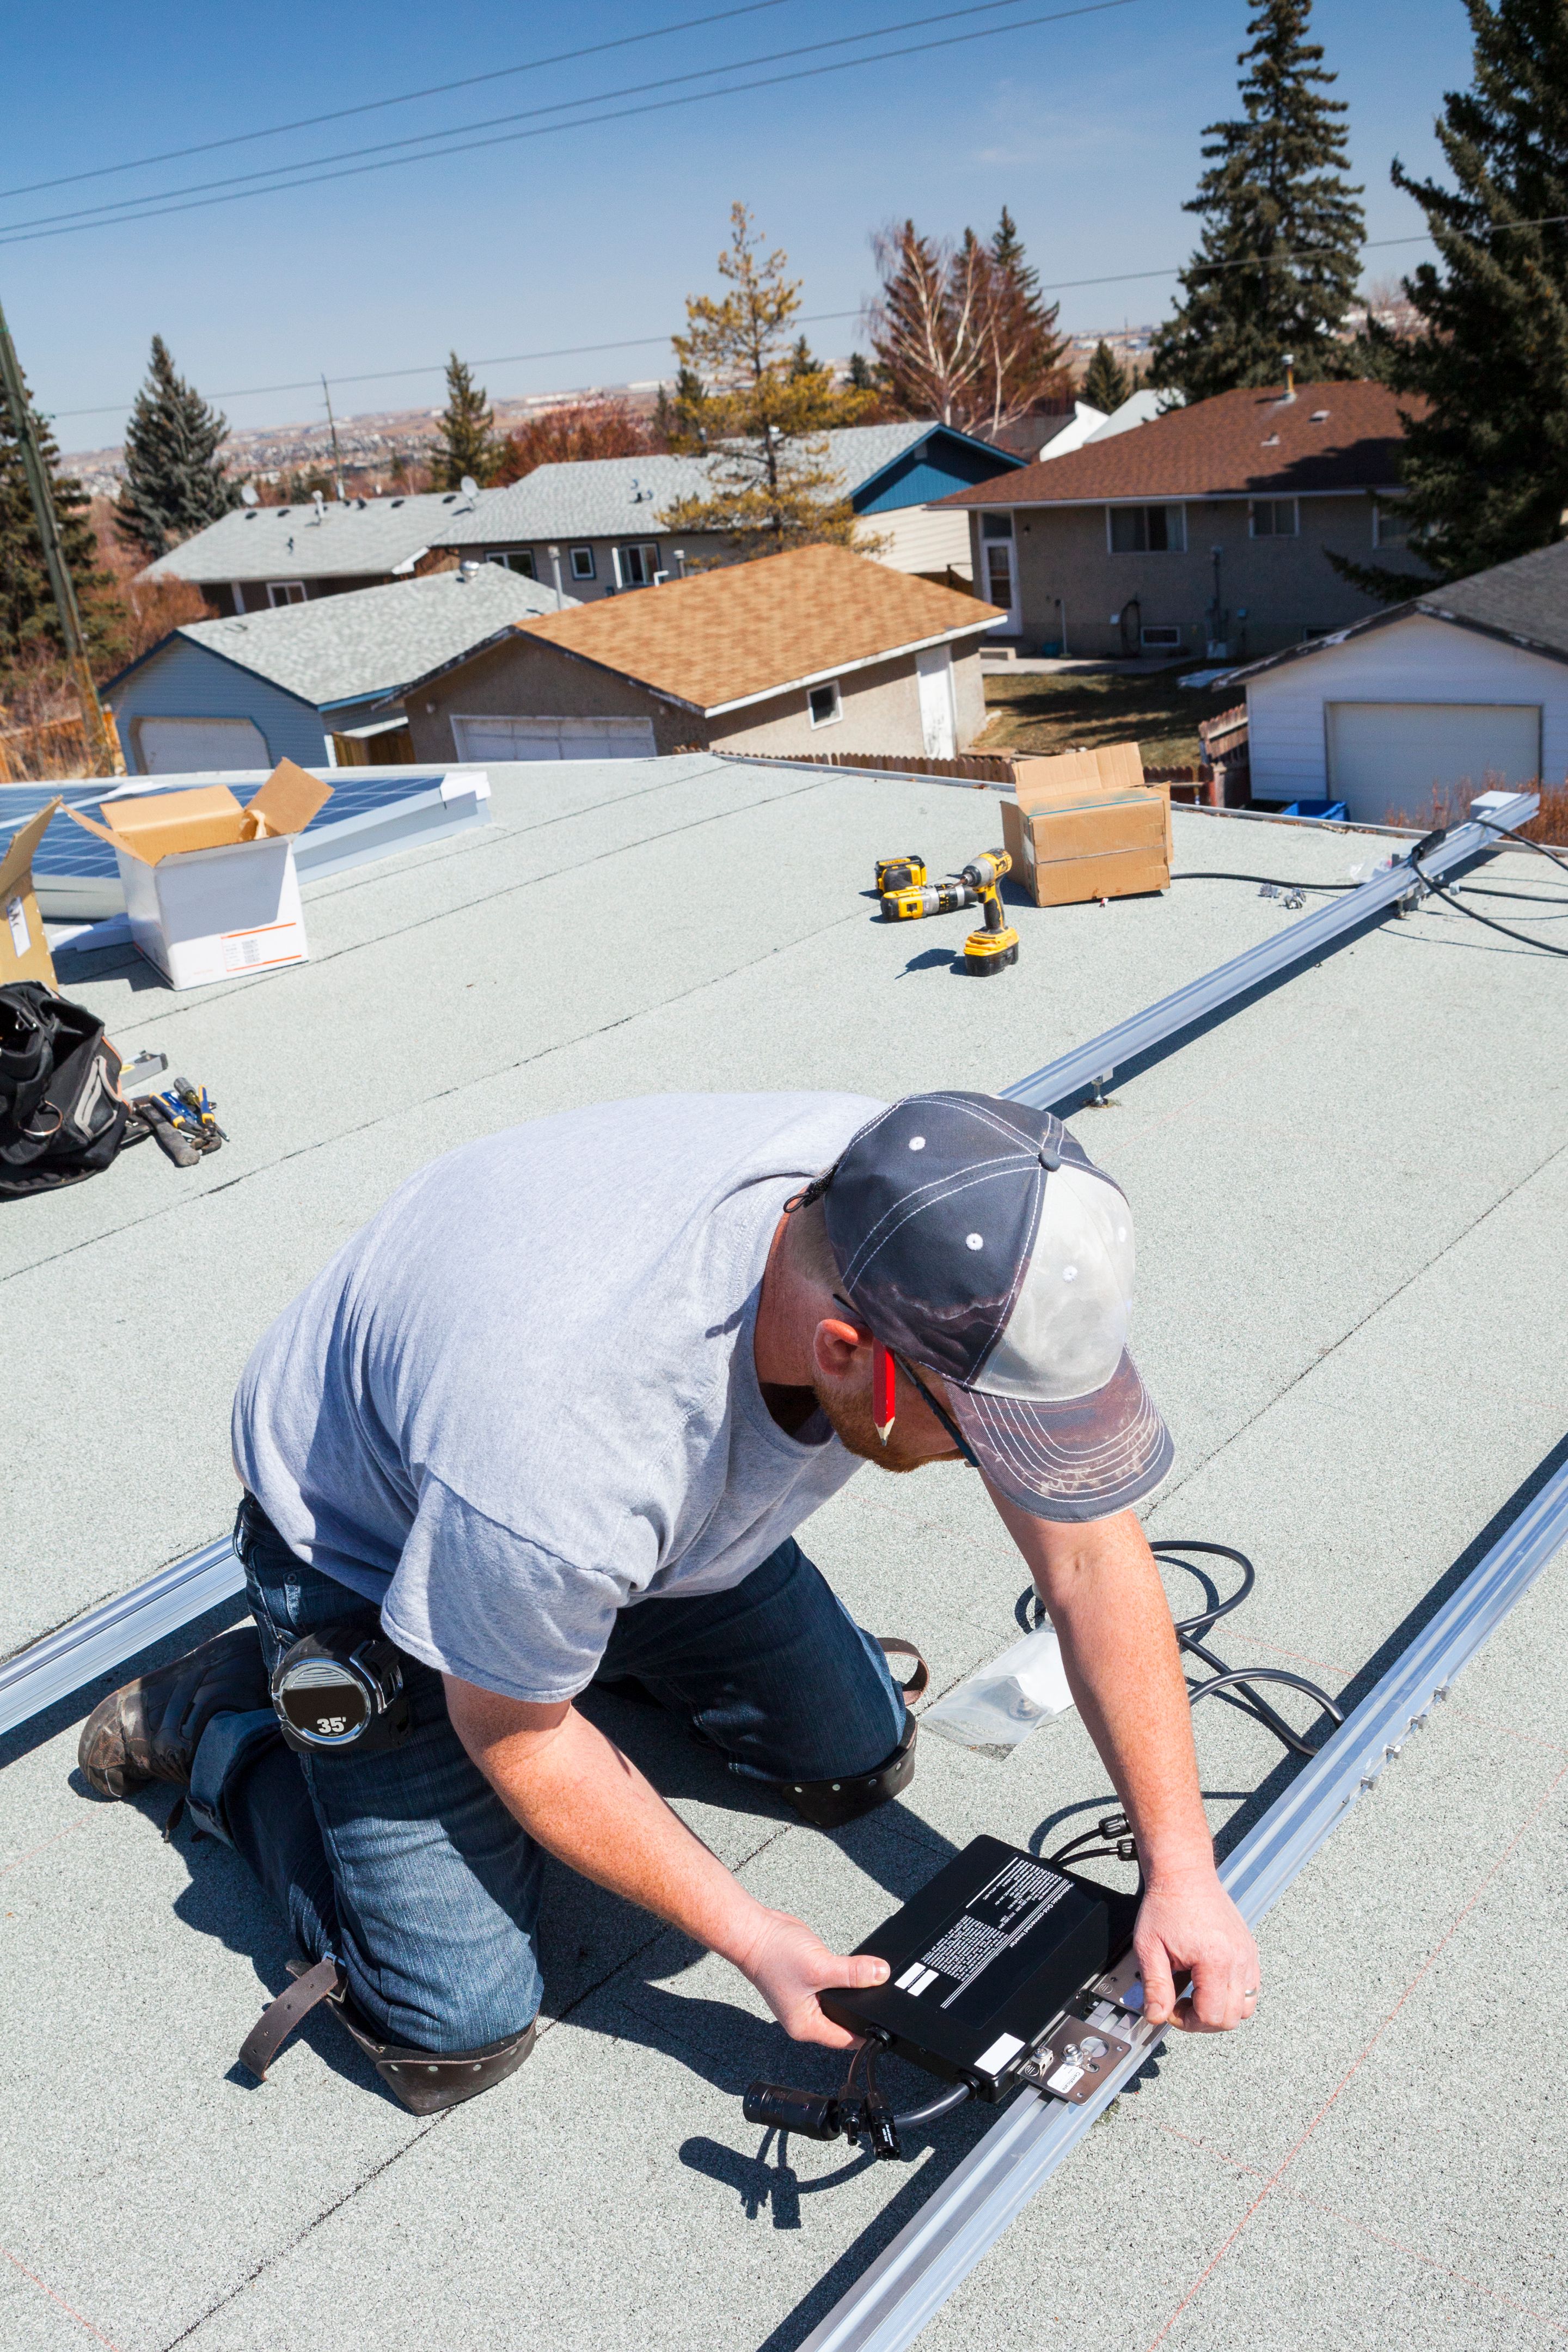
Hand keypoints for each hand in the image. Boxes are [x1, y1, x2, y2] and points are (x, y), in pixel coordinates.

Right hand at [737, 1907, 888, 2047]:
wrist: (754, 1931)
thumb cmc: (773, 1955)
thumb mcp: (819, 1967)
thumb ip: (852, 1973)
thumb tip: (880, 1974)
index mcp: (806, 2026)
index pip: (845, 2039)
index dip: (867, 2032)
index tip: (887, 2024)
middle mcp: (806, 2016)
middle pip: (844, 2020)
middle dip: (862, 2009)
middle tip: (884, 1998)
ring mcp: (807, 1998)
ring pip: (840, 2001)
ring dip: (854, 1991)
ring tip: (870, 1980)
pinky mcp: (809, 1979)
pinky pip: (834, 1983)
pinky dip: (845, 1977)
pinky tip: (854, 1968)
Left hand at [1134, 1871, 1258, 2032]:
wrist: (1183, 1873)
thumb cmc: (1167, 1904)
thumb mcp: (1149, 1948)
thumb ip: (1154, 1987)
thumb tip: (1155, 2016)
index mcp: (1215, 1960)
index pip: (1211, 2015)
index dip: (1186, 2021)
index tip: (1170, 2010)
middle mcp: (1238, 1959)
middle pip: (1231, 2018)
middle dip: (1203, 2020)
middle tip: (1181, 2005)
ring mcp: (1247, 1954)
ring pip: (1246, 2006)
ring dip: (1221, 2010)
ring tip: (1196, 1996)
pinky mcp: (1249, 1949)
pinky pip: (1251, 1987)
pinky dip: (1234, 1995)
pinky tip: (1210, 1984)